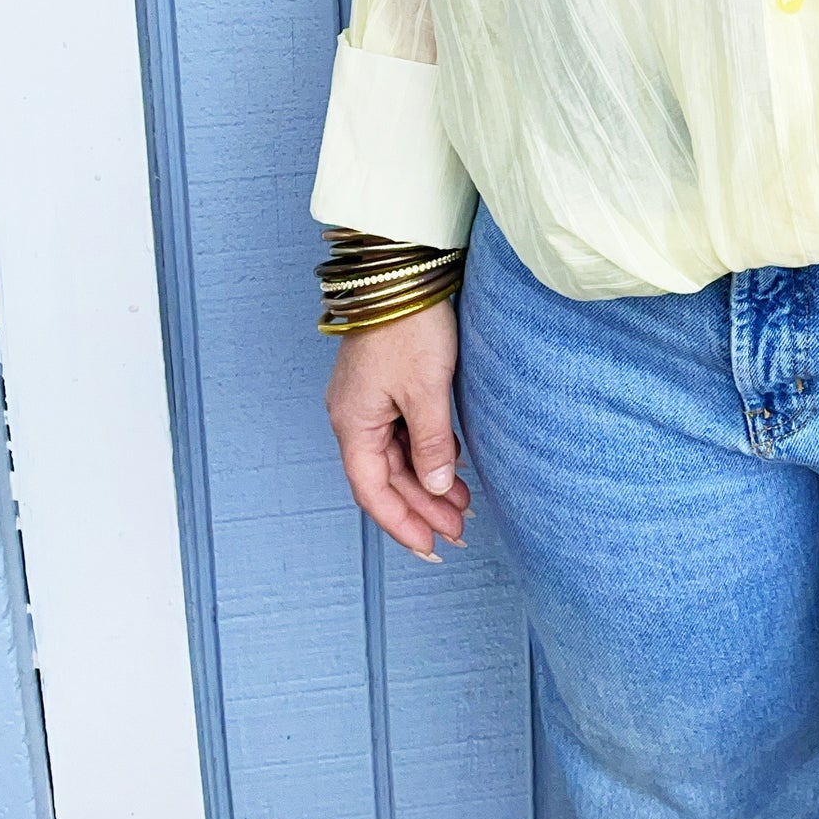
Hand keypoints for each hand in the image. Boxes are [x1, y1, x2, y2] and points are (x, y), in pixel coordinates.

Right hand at [324, 300, 470, 559]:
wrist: (404, 270)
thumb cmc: (410, 327)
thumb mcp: (426, 391)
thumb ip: (432, 444)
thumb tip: (437, 486)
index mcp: (354, 423)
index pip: (373, 491)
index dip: (402, 524)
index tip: (432, 548)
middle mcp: (354, 416)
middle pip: (387, 477)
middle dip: (423, 506)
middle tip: (460, 530)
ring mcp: (368, 400)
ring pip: (398, 456)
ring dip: (429, 481)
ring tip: (464, 504)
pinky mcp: (385, 384)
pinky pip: (403, 432)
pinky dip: (427, 452)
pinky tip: (453, 465)